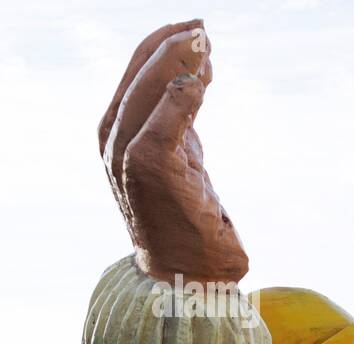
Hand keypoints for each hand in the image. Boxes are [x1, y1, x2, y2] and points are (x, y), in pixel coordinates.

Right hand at [100, 20, 247, 282]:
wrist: (188, 270)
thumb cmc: (188, 217)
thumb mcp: (182, 156)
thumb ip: (181, 119)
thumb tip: (195, 76)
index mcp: (118, 134)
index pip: (136, 74)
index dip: (164, 46)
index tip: (197, 32)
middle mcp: (115, 141)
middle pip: (139, 75)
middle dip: (171, 45)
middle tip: (203, 30)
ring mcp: (128, 154)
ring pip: (149, 90)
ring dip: (177, 61)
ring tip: (205, 43)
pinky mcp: (151, 168)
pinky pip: (166, 121)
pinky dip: (183, 96)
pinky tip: (202, 78)